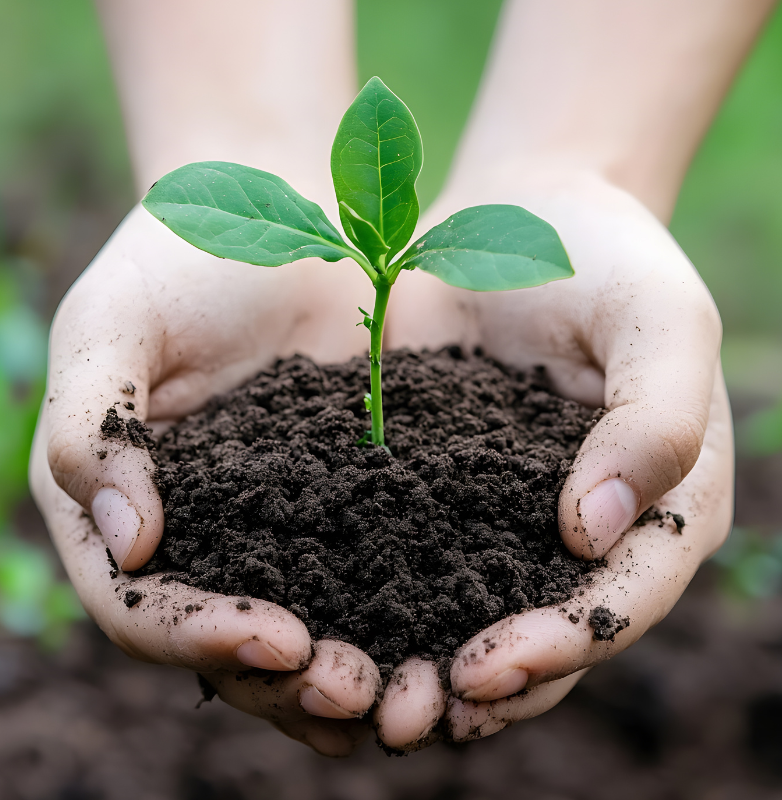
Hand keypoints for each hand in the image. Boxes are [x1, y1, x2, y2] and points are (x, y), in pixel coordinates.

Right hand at [30, 205, 382, 755]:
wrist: (268, 214)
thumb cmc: (172, 262)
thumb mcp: (111, 330)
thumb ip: (94, 431)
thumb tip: (128, 545)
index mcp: (115, 508)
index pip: (142, 605)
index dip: (201, 638)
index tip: (280, 643)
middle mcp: (193, 534)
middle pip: (224, 641)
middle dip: (288, 681)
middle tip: (361, 693)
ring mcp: (268, 522)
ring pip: (298, 624)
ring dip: (348, 668)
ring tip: (407, 693)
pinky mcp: (340, 497)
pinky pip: (363, 568)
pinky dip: (396, 612)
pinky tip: (444, 636)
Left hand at [376, 170, 731, 747]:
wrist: (525, 215)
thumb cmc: (610, 261)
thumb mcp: (659, 322)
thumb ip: (653, 424)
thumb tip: (593, 534)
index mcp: (657, 508)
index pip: (619, 602)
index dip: (559, 647)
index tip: (486, 673)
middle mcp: (578, 530)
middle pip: (540, 633)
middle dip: (477, 686)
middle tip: (403, 718)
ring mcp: (501, 513)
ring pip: (466, 610)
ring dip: (412, 661)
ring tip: (350, 697)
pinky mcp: (432, 485)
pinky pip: (404, 549)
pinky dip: (368, 591)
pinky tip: (318, 618)